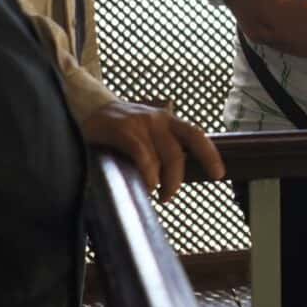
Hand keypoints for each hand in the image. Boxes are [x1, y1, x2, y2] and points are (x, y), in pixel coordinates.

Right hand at [82, 99, 225, 202]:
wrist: (88, 110)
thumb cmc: (121, 128)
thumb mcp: (146, 133)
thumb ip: (161, 148)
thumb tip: (174, 177)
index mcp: (168, 121)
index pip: (196, 135)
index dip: (210, 155)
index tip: (218, 175)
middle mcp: (159, 119)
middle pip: (180, 151)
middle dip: (178, 179)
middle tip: (170, 196)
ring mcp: (141, 123)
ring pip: (165, 155)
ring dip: (163, 181)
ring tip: (157, 195)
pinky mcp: (124, 129)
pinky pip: (143, 155)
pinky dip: (149, 173)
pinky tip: (147, 185)